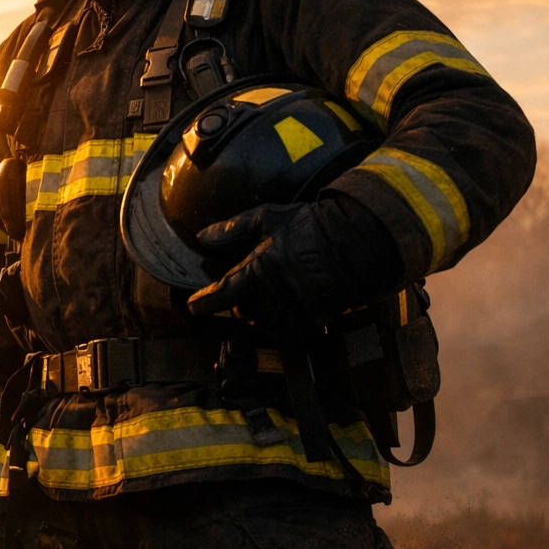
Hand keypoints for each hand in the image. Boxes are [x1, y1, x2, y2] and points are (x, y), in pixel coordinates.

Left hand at [187, 200, 379, 325]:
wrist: (355, 243)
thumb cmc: (310, 227)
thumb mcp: (267, 219)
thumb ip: (232, 230)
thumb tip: (203, 236)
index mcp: (257, 270)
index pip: (221, 294)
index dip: (204, 302)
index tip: (194, 306)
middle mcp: (272, 295)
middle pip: (243, 312)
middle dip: (241, 303)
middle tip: (247, 290)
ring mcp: (293, 310)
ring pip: (265, 323)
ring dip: (262, 313)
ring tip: (270, 295)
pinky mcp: (312, 319)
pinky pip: (290, 329)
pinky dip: (284, 320)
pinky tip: (290, 303)